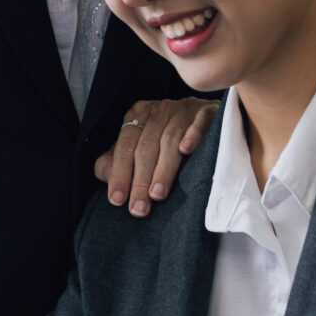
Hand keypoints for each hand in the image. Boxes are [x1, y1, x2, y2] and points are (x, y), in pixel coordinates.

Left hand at [95, 97, 219, 215]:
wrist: (208, 121)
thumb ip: (117, 163)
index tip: (118, 199)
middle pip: (146, 145)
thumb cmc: (167, 142)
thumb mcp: (138, 149)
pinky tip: (186, 150)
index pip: (125, 145)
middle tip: (140, 207)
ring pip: (170, 138)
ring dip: (163, 168)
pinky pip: (200, 121)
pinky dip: (192, 134)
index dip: (120, 173)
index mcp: (139, 115)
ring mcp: (185, 109)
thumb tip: (107, 178)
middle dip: (140, 179)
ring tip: (157, 194)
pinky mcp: (208, 111)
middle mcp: (160, 110)